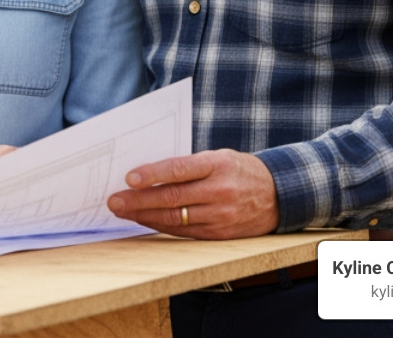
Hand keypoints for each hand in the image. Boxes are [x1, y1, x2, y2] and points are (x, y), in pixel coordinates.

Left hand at [105, 149, 278, 238]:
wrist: (279, 195)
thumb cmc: (239, 170)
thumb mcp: (219, 157)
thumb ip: (189, 165)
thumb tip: (149, 173)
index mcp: (218, 165)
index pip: (179, 169)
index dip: (153, 174)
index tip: (129, 178)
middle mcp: (220, 191)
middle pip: (173, 198)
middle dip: (138, 200)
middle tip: (114, 201)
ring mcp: (221, 215)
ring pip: (176, 218)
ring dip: (144, 216)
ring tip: (123, 211)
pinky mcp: (221, 234)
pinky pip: (185, 232)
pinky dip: (162, 226)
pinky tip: (144, 221)